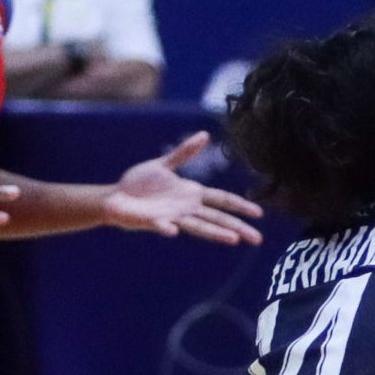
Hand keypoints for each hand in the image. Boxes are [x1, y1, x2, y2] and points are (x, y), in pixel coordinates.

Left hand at [105, 131, 264, 245]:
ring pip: (198, 226)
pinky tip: (172, 230)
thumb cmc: (139, 183)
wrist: (115, 198)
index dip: (240, 205)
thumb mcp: (163, 164)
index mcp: (191, 194)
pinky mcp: (152, 222)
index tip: (259, 213)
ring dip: (215, 233)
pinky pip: (160, 225)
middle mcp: (186, 208)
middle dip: (238, 227)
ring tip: (233, 240)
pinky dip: (165, 228)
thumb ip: (184, 152)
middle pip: (217, 218)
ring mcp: (171, 216)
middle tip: (258, 239)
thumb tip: (205, 134)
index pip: (222, 200)